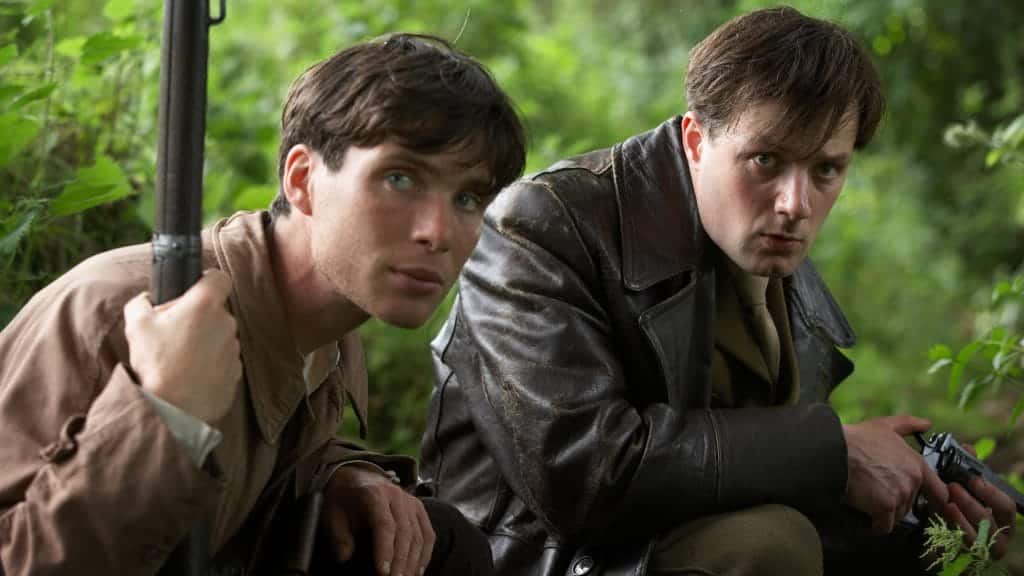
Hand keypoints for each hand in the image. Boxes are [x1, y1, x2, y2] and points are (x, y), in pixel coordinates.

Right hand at [123, 269, 241, 423]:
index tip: (194, 289)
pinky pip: (223, 359)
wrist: (172, 409)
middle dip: (198, 317)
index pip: (220, 278)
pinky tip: (191, 374)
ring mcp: (234, 348)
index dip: (207, 280)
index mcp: (205, 305)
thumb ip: (141, 302)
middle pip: (216, 310)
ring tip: (180, 358)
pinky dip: (211, 363)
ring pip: (220, 335)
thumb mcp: (136, 325)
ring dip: (205, 341)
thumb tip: (146, 299)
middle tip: (174, 332)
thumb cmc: (156, 363)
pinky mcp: (237, 371)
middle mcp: (226, 323)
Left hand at [321, 465, 433, 575]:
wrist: (357, 477)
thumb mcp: (332, 514)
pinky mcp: (418, 509)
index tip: (382, 571)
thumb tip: (345, 557)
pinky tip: (417, 571)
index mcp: (373, 494)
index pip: (384, 524)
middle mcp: (396, 496)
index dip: (385, 549)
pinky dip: (425, 554)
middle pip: (404, 531)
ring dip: (413, 561)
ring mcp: (410, 502)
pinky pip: (427, 533)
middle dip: (400, 561)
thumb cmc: (344, 499)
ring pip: (418, 535)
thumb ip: (339, 536)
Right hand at [843, 415, 948, 533]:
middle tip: (878, 496)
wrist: (836, 450)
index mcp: (917, 465)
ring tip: (868, 503)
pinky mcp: (884, 507)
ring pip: (897, 516)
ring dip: (884, 514)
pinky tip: (864, 520)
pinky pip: (883, 526)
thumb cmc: (858, 438)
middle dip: (896, 503)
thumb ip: (909, 424)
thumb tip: (926, 423)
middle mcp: (913, 481)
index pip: (940, 493)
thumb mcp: (885, 426)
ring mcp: (900, 495)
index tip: (925, 506)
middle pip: (910, 506)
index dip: (934, 502)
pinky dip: (873, 526)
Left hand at [940, 445, 1016, 558]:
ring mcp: (982, 550)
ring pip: (975, 535)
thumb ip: (967, 471)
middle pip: (990, 520)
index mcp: (1002, 519)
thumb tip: (968, 448)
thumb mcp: (963, 489)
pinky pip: (959, 545)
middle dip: (971, 503)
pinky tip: (941, 517)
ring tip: (946, 501)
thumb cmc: (956, 508)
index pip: (1006, 506)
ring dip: (960, 516)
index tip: (974, 479)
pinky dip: (951, 530)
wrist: (935, 538)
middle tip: (952, 487)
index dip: (991, 492)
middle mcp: (997, 536)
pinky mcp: (965, 557)